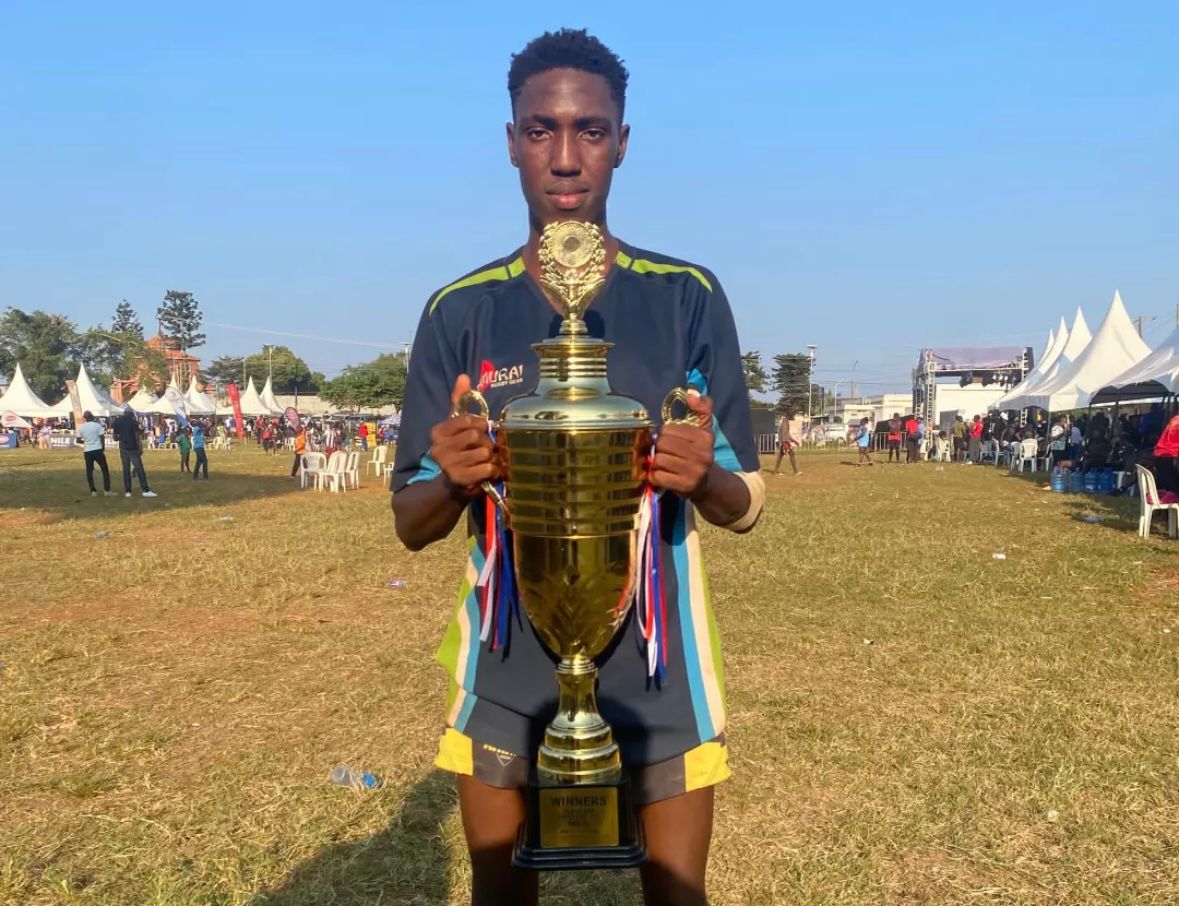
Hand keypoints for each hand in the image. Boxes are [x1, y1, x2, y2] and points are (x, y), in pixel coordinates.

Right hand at [428, 374, 498, 496]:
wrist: (449, 485)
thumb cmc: (457, 450)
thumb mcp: (455, 425)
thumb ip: (459, 401)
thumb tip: (464, 376)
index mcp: (437, 432)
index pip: (467, 420)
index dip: (481, 424)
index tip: (483, 429)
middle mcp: (438, 448)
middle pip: (477, 436)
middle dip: (487, 442)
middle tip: (487, 448)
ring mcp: (448, 465)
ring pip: (484, 453)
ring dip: (492, 457)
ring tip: (487, 460)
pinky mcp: (459, 479)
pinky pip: (487, 468)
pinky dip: (493, 470)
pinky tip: (488, 471)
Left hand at [651, 391, 714, 497]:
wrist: (706, 482)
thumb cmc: (698, 451)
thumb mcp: (704, 428)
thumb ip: (702, 407)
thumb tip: (691, 392)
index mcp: (705, 437)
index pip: (670, 428)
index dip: (664, 433)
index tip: (667, 439)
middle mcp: (703, 454)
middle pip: (663, 443)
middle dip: (657, 447)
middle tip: (660, 451)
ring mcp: (695, 471)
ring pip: (659, 459)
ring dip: (654, 461)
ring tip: (660, 462)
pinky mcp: (685, 486)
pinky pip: (658, 476)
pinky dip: (654, 475)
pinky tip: (659, 474)